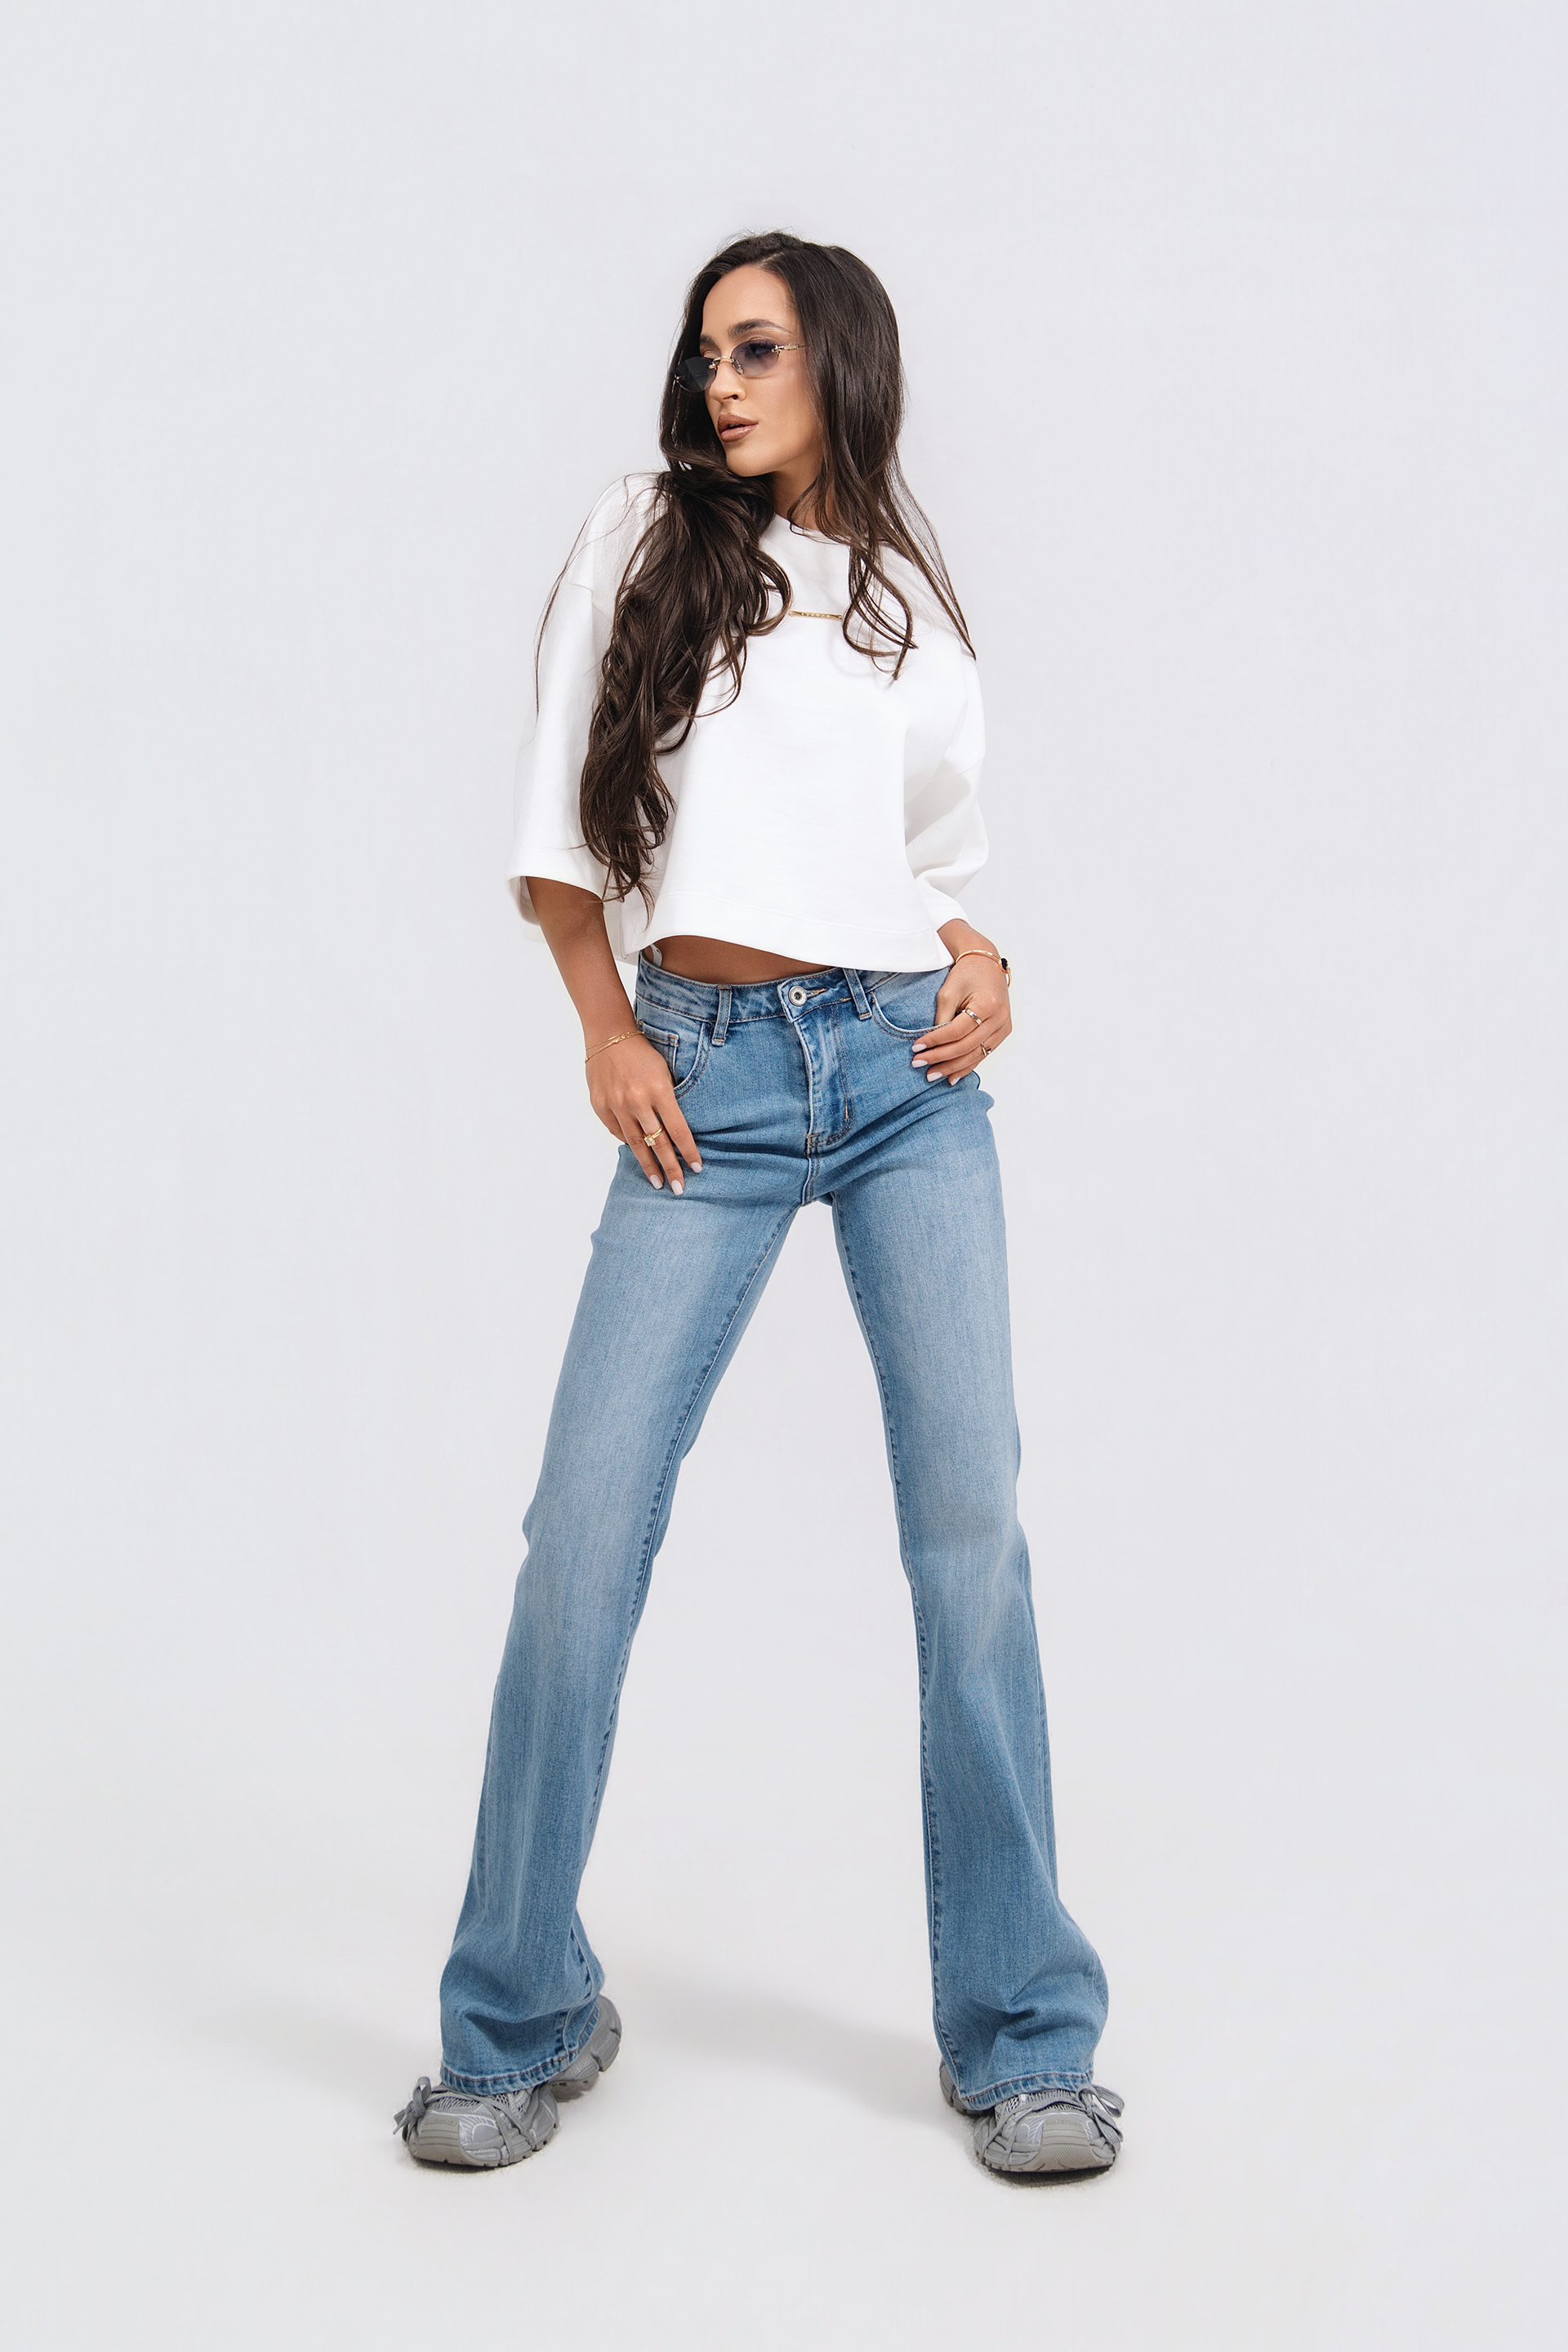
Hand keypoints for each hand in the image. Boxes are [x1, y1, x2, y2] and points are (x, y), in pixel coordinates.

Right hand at [587, 1032, 701, 1190]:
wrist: (608, 1035)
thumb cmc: (643, 1052)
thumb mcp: (664, 1071)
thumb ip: (669, 1100)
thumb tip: (674, 1130)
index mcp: (659, 1091)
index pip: (678, 1130)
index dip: (688, 1152)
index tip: (697, 1168)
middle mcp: (637, 1101)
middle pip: (657, 1144)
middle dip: (670, 1168)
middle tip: (678, 1189)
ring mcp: (616, 1105)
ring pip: (635, 1144)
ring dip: (647, 1165)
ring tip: (657, 1182)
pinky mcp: (600, 1106)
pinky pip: (617, 1131)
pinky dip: (627, 1142)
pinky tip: (636, 1152)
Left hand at [911, 953, 1011, 1083]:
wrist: (987, 964)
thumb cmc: (967, 974)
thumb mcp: (948, 991)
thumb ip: (942, 1018)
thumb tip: (931, 1044)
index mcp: (988, 1005)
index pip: (956, 1031)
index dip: (935, 1041)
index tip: (916, 1048)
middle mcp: (1000, 1019)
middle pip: (966, 1047)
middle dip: (941, 1059)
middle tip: (919, 1064)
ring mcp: (1004, 1027)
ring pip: (976, 1055)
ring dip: (953, 1067)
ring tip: (932, 1075)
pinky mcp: (1003, 1032)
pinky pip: (984, 1054)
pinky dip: (967, 1066)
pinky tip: (952, 1076)